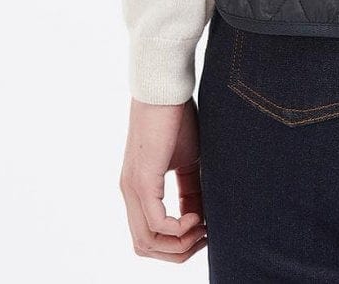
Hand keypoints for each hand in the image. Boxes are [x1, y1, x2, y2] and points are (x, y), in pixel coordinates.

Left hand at [120, 96, 206, 262]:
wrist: (166, 87)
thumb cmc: (177, 117)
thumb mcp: (188, 161)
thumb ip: (191, 190)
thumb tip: (204, 218)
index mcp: (139, 189)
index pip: (150, 235)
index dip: (180, 243)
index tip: (207, 232)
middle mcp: (130, 193)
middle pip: (145, 247)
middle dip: (178, 252)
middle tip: (207, 237)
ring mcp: (133, 188)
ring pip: (146, 242)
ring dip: (179, 244)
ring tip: (204, 227)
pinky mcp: (143, 180)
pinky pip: (156, 223)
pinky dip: (179, 228)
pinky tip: (198, 216)